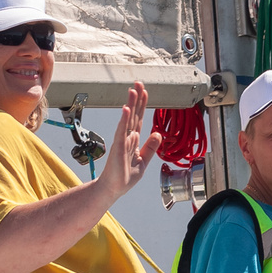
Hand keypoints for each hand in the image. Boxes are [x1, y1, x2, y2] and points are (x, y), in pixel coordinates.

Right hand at [100, 81, 162, 199]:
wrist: (113, 189)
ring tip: (133, 90)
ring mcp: (122, 141)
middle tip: (138, 83)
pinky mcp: (118, 147)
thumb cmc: (124, 177)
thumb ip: (151, 147)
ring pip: (128, 119)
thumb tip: (158, 133)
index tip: (144, 91)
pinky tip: (126, 108)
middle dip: (137, 99)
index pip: (139, 118)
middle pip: (134, 114)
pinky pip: (122, 130)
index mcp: (133, 140)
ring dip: (131, 104)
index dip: (142, 105)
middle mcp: (127, 137)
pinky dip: (124, 119)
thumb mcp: (143, 161)